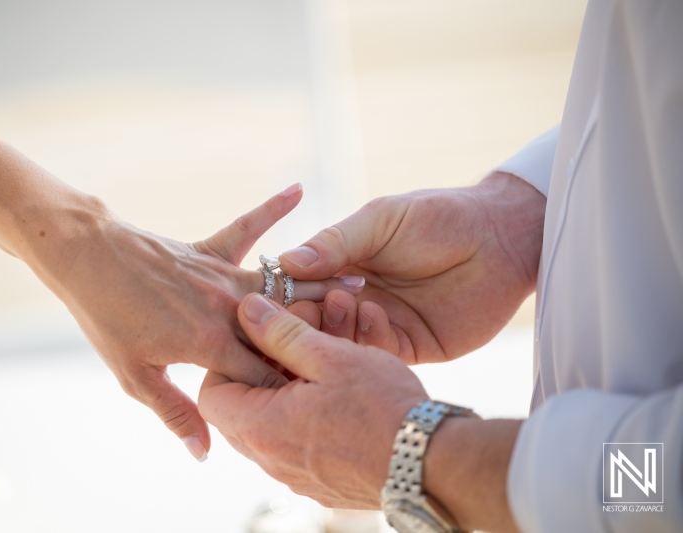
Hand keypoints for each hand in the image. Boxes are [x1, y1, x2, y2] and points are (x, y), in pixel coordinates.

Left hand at [27, 185, 362, 458]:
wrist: (85, 259)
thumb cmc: (107, 319)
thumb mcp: (136, 377)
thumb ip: (176, 414)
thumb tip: (205, 453)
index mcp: (211, 342)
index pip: (268, 374)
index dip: (298, 388)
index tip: (330, 393)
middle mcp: (226, 307)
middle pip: (288, 325)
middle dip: (327, 332)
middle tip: (368, 330)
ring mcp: (221, 273)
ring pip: (283, 283)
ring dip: (322, 282)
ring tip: (362, 280)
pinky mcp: (210, 248)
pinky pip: (249, 227)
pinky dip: (272, 208)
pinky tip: (297, 188)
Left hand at [199, 293, 427, 507]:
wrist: (431, 465)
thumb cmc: (383, 409)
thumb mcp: (330, 358)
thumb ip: (282, 333)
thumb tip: (247, 308)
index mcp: (262, 428)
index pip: (211, 393)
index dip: (230, 360)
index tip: (261, 338)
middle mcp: (270, 459)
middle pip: (243, 407)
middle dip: (265, 368)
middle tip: (298, 341)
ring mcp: (295, 474)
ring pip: (273, 423)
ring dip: (290, 387)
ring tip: (325, 359)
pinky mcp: (320, 481)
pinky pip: (297, 443)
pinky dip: (307, 413)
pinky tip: (338, 391)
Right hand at [278, 172, 545, 362]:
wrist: (501, 238)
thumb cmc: (439, 217)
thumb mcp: (380, 221)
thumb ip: (335, 242)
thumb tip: (285, 261)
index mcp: (342, 268)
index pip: (300, 289)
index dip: (282, 296)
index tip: (264, 300)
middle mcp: (356, 300)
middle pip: (315, 322)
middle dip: (302, 320)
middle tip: (295, 313)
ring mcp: (382, 326)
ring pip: (342, 343)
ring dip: (334, 328)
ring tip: (338, 303)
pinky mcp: (411, 347)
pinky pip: (378, 353)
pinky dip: (369, 337)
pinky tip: (373, 312)